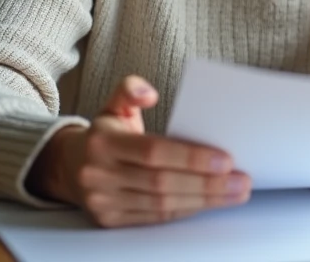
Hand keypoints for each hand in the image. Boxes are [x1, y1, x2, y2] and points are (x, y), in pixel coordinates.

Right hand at [26, 74, 250, 227]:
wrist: (67, 167)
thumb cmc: (104, 134)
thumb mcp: (112, 104)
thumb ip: (130, 89)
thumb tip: (149, 92)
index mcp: (103, 142)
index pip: (153, 152)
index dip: (191, 158)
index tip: (227, 159)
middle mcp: (100, 175)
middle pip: (162, 183)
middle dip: (207, 184)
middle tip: (242, 181)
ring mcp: (103, 201)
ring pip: (162, 204)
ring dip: (204, 201)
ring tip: (235, 193)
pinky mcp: (110, 220)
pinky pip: (155, 217)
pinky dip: (186, 210)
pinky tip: (209, 203)